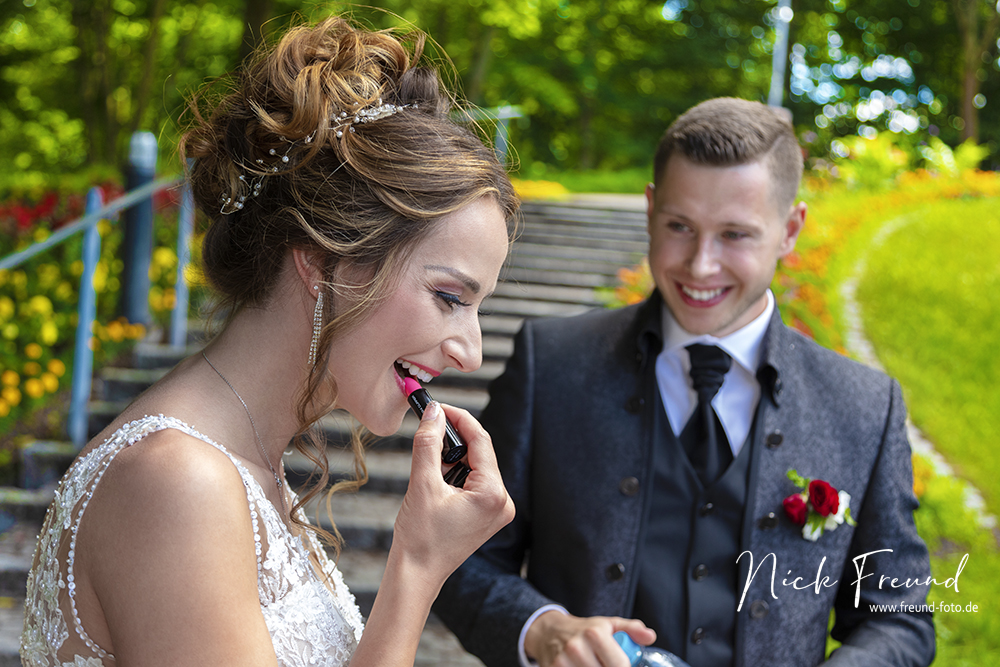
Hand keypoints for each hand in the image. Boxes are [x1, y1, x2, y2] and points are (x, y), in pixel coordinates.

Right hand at [391, 401, 514, 582]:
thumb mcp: (422, 484)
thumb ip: (428, 442)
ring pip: (476, 466)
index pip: (480, 441)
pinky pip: (474, 482)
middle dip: (453, 439)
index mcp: (494, 494)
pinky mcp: (487, 516)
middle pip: (480, 452)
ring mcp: (497, 510)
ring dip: (452, 458)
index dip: (458, 418)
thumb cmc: (419, 537)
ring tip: (428, 464)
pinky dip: (455, 474)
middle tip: (428, 427)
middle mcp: (503, 501)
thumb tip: (434, 412)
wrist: (416, 574)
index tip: (437, 406)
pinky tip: (436, 481)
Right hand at [525, 611, 656, 666]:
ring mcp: (563, 662)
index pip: (619, 665)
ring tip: (595, 664)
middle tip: (608, 663)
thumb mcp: (608, 624)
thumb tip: (650, 636)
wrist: (549, 632)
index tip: (624, 666)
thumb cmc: (583, 630)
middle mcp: (577, 648)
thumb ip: (632, 630)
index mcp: (594, 634)